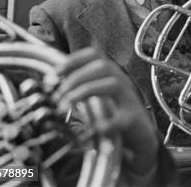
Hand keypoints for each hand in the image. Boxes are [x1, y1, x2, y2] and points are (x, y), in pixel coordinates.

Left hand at [55, 47, 157, 171]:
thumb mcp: (97, 95)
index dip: (73, 60)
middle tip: (57, 95)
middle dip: (76, 77)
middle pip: (103, 66)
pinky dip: (107, 124)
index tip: (54, 73)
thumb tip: (50, 80)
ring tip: (66, 107)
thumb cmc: (113, 114)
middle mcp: (121, 82)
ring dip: (85, 92)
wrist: (140, 135)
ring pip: (113, 84)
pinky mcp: (133, 119)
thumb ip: (80, 85)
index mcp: (110, 74)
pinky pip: (122, 119)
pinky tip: (93, 129)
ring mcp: (129, 99)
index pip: (94, 55)